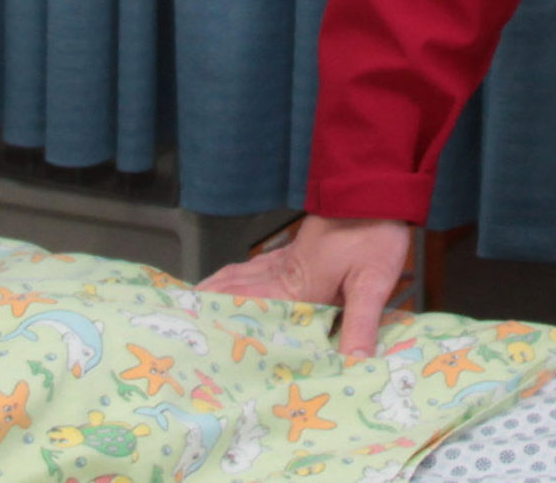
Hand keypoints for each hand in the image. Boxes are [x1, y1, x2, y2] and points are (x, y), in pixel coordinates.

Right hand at [198, 215, 410, 358]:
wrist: (375, 191)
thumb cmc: (374, 233)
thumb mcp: (372, 281)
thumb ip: (360, 322)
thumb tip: (353, 364)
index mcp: (297, 285)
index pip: (253, 310)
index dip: (225, 324)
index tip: (197, 338)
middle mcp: (283, 272)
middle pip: (236, 291)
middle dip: (208, 306)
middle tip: (180, 323)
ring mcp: (285, 258)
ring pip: (240, 275)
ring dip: (216, 289)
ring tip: (192, 305)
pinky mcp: (294, 250)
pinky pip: (253, 266)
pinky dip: (234, 275)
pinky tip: (230, 279)